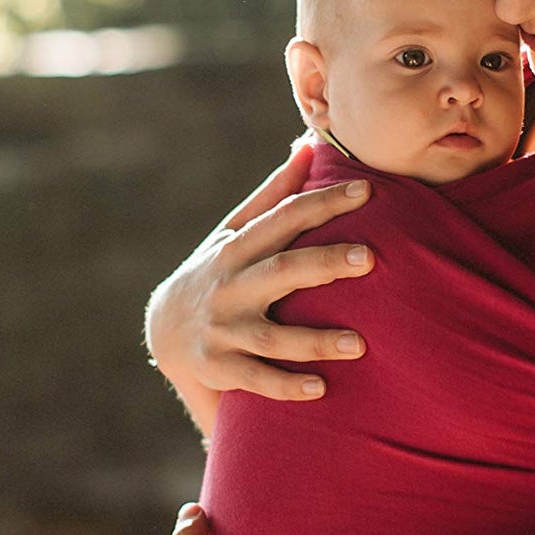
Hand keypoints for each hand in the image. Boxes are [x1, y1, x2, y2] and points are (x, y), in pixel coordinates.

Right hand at [144, 139, 376, 423]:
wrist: (164, 331)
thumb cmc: (216, 272)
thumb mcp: (235, 232)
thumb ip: (274, 194)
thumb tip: (308, 146)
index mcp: (239, 247)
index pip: (285, 217)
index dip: (324, 202)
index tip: (366, 190)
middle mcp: (230, 286)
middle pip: (281, 271)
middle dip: (325, 263)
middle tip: (370, 258)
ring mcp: (224, 329)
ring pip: (272, 337)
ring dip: (315, 340)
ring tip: (359, 344)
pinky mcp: (221, 367)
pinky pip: (256, 380)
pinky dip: (286, 386)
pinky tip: (320, 389)